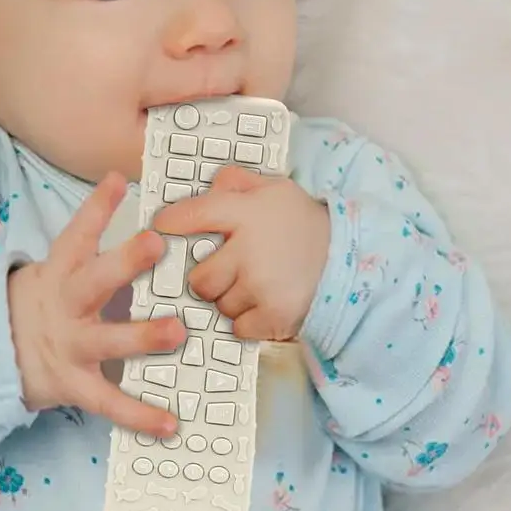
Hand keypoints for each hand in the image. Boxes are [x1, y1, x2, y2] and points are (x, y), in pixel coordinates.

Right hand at [8, 172, 183, 436]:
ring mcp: (69, 346)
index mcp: (61, 271)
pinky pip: (109, 402)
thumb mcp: (59, 267)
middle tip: (155, 243)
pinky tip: (171, 422)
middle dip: (124, 262)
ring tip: (178, 332)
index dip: (96, 207)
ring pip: (106, 340)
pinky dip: (139, 415)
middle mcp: (65, 305)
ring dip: (142, 336)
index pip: (77, 234)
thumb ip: (92, 239)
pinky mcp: (73, 385)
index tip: (118, 180)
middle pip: (93, 280)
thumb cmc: (45, 302)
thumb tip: (122, 184)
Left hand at [152, 167, 330, 341]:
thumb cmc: (304, 222)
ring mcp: (261, 286)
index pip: (192, 215)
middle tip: (227, 270)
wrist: (349, 257)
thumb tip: (210, 183)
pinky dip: (246, 321)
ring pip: (218, 305)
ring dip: (228, 299)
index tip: (161, 227)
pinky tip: (263, 303)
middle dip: (208, 278)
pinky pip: (238, 327)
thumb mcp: (274, 189)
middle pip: (199, 278)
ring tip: (253, 284)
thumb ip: (238, 182)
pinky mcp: (274, 316)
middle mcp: (249, 250)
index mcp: (246, 213)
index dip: (169, 223)